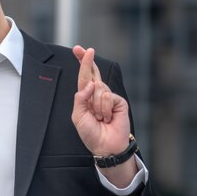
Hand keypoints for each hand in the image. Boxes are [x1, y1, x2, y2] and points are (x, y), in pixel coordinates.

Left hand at [71, 46, 137, 185]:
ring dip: (96, 106)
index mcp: (86, 96)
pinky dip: (104, 109)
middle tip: (86, 49)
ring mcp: (109, 97)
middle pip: (93, 72)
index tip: (77, 49)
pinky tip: (107, 118)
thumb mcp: (78, 116)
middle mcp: (97, 93)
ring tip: (99, 118)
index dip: (81, 62)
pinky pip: (107, 97)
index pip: (83, 76)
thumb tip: (91, 83)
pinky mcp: (118, 101)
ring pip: (98, 89)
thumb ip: (80, 98)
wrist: (105, 146)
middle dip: (87, 60)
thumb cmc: (90, 133)